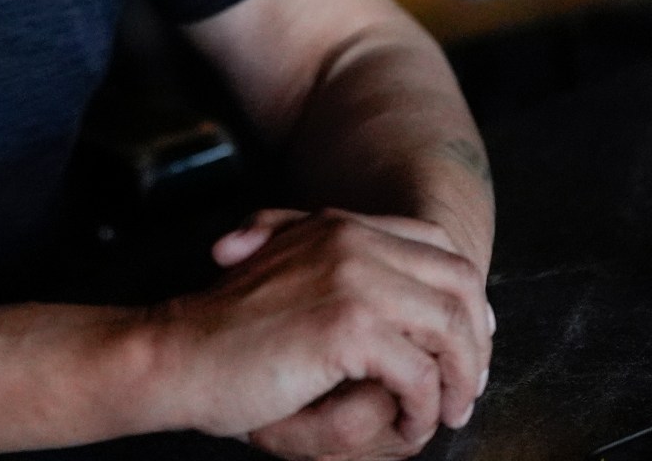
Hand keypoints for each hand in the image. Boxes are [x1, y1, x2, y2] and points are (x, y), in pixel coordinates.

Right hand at [148, 208, 491, 460]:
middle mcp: (354, 241)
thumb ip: (336, 265)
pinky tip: (409, 425)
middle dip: (476, 341)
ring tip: (447, 413)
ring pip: (451, 328)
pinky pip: (418, 373)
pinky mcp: (347, 327)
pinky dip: (423, 407)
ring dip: (458, 378)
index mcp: (342, 226)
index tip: (467, 346)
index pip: (440, 248)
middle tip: (467, 389)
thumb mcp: (286, 275)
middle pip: (461, 284)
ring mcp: (353, 279)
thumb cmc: (227, 332)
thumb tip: (409, 297)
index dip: (467, 300)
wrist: (175, 355)